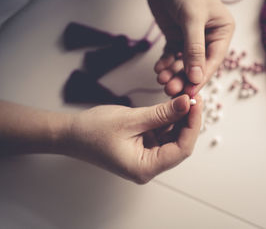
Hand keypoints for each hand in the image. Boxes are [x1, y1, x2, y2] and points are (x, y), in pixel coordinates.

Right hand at [63, 95, 201, 183]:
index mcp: (145, 168)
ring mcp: (146, 157)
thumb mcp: (131, 119)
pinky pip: (162, 133)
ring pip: (172, 137)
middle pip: (180, 143)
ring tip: (183, 97)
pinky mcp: (143, 147)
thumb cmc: (93, 131)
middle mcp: (148, 167)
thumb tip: (187, 103)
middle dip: (188, 120)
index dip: (193, 125)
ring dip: (179, 118)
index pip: (182, 149)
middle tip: (192, 96)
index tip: (197, 102)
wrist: (69, 134)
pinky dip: (167, 119)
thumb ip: (162, 113)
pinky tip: (171, 105)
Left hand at [136, 0, 234, 95]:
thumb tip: (196, 78)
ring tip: (161, 79)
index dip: (201, 77)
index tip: (190, 92)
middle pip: (198, 65)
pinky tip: (158, 69)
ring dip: (173, 73)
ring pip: (183, 63)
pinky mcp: (176, 37)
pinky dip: (165, 64)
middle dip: (184, 78)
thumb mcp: (191, 18)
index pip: (213, 60)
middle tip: (170, 89)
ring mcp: (191, 38)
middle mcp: (209, 36)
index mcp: (222, 31)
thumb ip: (194, 49)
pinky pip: (172, 56)